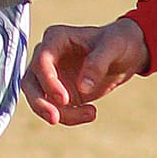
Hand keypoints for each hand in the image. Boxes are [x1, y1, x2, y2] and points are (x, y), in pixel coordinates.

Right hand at [23, 16, 147, 125]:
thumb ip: (97, 63)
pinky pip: (56, 109)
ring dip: (59, 113)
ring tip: (90, 114)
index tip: (64, 99)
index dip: (48, 81)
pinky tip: (91, 113)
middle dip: (39, 103)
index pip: (41, 61)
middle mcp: (48, 57)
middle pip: (30, 82)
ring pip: (40, 99)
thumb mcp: (113, 47)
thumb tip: (82, 88)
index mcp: (56, 38)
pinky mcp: (59, 93)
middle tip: (55, 119)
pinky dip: (70, 117)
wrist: (127, 53)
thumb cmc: (119, 42)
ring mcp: (51, 76)